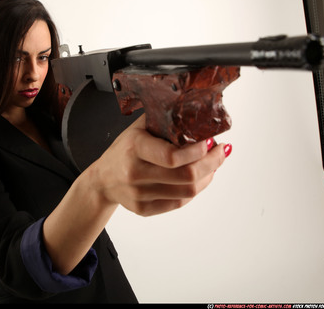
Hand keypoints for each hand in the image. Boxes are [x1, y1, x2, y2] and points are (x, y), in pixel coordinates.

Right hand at [87, 115, 229, 216]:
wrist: (102, 180)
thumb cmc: (125, 149)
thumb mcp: (138, 128)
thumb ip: (164, 120)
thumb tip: (198, 114)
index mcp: (134, 148)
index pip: (173, 156)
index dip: (198, 151)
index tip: (210, 140)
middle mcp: (135, 173)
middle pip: (186, 176)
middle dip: (212, 163)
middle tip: (220, 151)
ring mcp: (139, 195)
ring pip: (187, 192)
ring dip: (207, 177)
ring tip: (213, 164)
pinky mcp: (144, 209)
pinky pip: (179, 203)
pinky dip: (195, 190)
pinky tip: (200, 178)